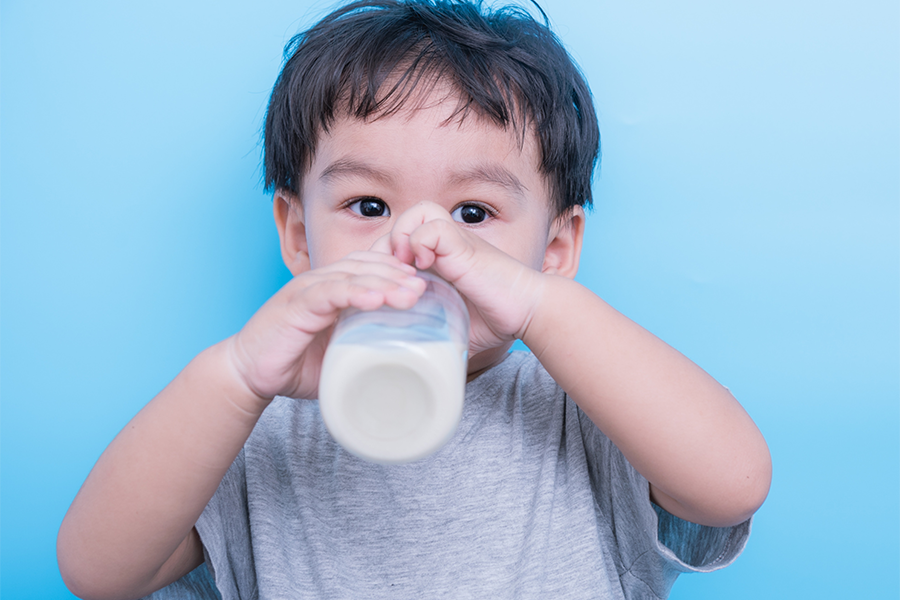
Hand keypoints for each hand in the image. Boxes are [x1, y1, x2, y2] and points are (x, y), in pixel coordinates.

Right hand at [226, 251, 425, 403]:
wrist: (247, 373)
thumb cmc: (293, 363)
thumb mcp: (338, 356)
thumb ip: (365, 351)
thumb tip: (404, 368)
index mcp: (333, 288)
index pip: (371, 267)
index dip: (398, 271)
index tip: (427, 285)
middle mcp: (321, 282)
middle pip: (366, 266)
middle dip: (398, 274)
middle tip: (426, 288)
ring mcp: (307, 290)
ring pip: (351, 276)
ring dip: (383, 282)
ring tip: (410, 294)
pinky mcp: (295, 305)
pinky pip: (328, 293)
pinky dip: (353, 293)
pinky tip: (375, 299)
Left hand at [384, 202, 545, 355]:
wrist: (528, 310)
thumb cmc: (497, 319)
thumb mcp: (455, 329)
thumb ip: (436, 338)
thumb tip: (422, 364)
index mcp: (439, 261)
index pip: (397, 242)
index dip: (385, 260)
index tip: (387, 288)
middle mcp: (445, 246)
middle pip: (402, 222)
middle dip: (388, 248)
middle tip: (391, 278)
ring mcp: (455, 242)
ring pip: (418, 212)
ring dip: (404, 236)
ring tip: (406, 267)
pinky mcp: (463, 245)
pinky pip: (432, 226)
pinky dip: (420, 242)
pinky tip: (425, 268)